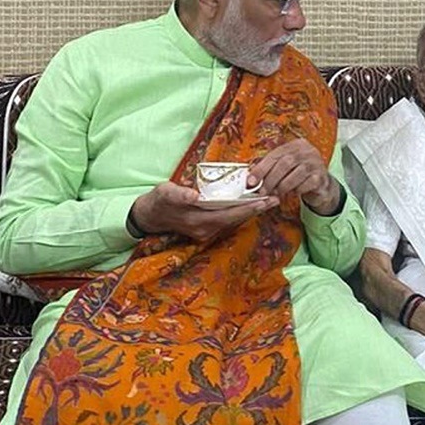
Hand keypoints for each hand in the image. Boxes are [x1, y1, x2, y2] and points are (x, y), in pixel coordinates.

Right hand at [130, 181, 278, 241]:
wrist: (149, 216)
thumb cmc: (159, 200)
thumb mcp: (166, 193)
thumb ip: (180, 194)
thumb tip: (194, 196)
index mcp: (198, 220)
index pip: (229, 214)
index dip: (247, 208)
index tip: (263, 201)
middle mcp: (205, 229)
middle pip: (236, 219)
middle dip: (256, 209)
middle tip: (275, 199)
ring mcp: (206, 231)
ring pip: (234, 221)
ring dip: (250, 211)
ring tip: (269, 200)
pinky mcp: (207, 229)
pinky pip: (228, 221)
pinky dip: (240, 212)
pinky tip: (251, 205)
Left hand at [249, 139, 339, 213]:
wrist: (322, 185)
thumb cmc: (299, 175)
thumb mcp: (286, 167)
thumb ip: (271, 168)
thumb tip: (251, 177)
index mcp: (295, 144)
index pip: (275, 154)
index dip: (261, 168)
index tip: (251, 181)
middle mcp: (307, 151)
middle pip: (285, 163)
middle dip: (271, 179)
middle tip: (262, 192)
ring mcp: (316, 163)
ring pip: (296, 174)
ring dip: (283, 186)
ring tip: (276, 193)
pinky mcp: (322, 177)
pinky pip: (306, 184)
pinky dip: (297, 190)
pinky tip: (292, 193)